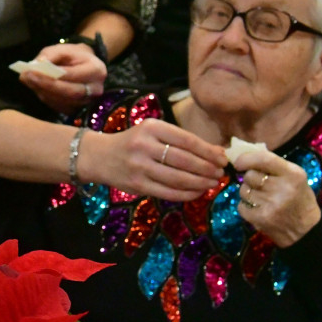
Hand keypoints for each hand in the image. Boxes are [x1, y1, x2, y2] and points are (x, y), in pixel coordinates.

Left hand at [19, 42, 106, 113]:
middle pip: (70, 92)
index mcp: (96, 70)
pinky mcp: (79, 110)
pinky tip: (36, 89)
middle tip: (26, 78)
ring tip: (28, 82)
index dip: (51, 75)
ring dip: (43, 93)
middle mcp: (95, 89)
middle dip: (46, 85)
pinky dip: (46, 98)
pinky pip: (60, 108)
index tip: (31, 71)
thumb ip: (50, 55)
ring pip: (63, 102)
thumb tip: (36, 65)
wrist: (86, 66)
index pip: (72, 75)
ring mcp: (88, 102)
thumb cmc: (74, 57)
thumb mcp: (63, 49)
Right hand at [88, 118, 227, 200]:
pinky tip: (197, 192)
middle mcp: (144, 145)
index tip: (222, 158)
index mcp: (152, 127)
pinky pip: (167, 192)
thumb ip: (181, 141)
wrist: (99, 156)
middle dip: (207, 169)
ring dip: (200, 183)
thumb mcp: (153, 133)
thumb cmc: (133, 142)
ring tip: (212, 183)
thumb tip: (216, 152)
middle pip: (184, 160)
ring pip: (178, 178)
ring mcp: (139, 166)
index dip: (208, 151)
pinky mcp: (136, 185)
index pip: (187, 140)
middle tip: (220, 173)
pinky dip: (186, 194)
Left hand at [233, 150, 321, 246]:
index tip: (238, 162)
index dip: (246, 158)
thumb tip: (245, 154)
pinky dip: (246, 207)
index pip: (263, 159)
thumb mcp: (295, 178)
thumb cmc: (299, 199)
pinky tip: (258, 209)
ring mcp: (272, 204)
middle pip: (249, 176)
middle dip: (249, 179)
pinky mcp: (262, 219)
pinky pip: (241, 206)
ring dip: (248, 193)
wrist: (307, 231)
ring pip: (243, 191)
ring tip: (261, 199)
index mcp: (293, 174)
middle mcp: (283, 188)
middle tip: (259, 185)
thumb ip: (274, 166)